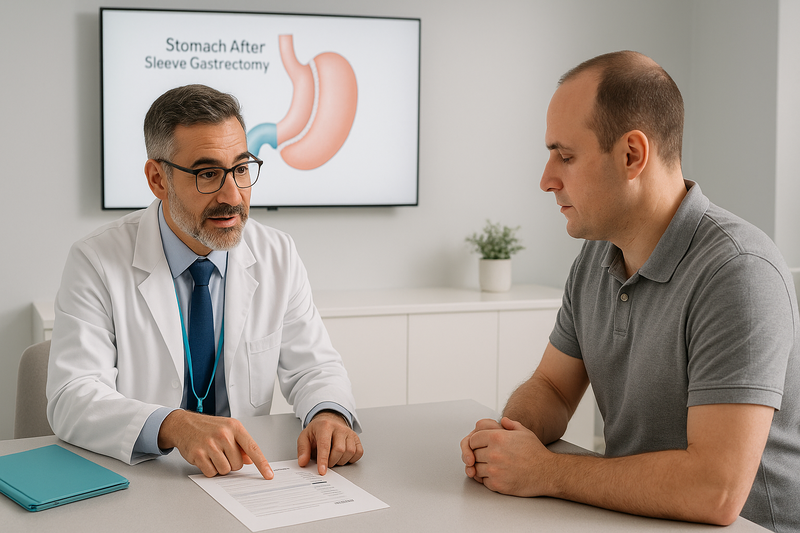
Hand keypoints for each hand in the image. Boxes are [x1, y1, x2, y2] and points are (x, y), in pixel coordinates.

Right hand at [158, 410, 272, 478]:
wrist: (183, 424)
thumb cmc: (207, 427)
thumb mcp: (228, 428)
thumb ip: (241, 444)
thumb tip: (250, 460)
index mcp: (235, 427)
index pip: (253, 448)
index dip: (262, 463)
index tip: (268, 474)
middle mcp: (224, 435)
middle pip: (238, 464)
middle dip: (231, 463)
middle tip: (222, 453)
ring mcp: (210, 444)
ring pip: (225, 470)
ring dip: (220, 467)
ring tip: (213, 455)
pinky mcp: (198, 454)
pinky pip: (211, 473)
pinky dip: (209, 470)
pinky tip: (205, 459)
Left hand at [297, 411, 362, 474]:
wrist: (329, 421)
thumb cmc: (317, 430)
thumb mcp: (305, 437)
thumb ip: (303, 450)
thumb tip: (303, 462)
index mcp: (325, 426)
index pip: (325, 445)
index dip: (323, 460)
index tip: (322, 471)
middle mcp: (339, 428)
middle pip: (339, 450)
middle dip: (332, 461)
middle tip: (326, 462)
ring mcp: (349, 432)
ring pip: (350, 452)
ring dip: (341, 461)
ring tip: (333, 458)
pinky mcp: (356, 438)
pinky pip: (358, 452)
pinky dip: (351, 459)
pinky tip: (343, 456)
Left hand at [464, 417, 550, 496]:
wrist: (547, 473)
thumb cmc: (536, 453)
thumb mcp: (524, 432)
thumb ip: (510, 424)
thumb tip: (502, 420)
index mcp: (497, 437)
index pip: (472, 440)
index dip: (476, 443)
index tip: (480, 447)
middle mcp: (493, 453)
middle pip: (473, 454)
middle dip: (480, 456)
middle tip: (490, 457)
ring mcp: (494, 470)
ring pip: (476, 469)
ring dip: (483, 468)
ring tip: (495, 466)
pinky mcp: (497, 484)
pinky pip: (483, 481)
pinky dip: (488, 479)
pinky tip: (498, 475)